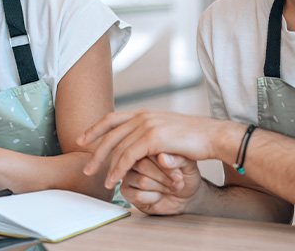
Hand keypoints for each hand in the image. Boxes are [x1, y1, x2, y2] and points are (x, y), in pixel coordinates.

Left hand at [78, 109, 223, 188]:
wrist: (212, 136)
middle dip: (95, 151)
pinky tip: (114, 180)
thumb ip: (149, 131)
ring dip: (107, 166)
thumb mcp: (166, 129)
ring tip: (101, 182)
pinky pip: (128, 156)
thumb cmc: (193, 137)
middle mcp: (142, 116)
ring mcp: (147, 125)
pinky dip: (118, 170)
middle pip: (110, 133)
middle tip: (87, 167)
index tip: (82, 139)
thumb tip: (136, 139)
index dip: (94, 129)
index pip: (111, 118)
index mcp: (143, 112)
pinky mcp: (153, 138)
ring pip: (117, 147)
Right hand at [120, 153, 202, 214]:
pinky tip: (158, 195)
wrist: (185, 195)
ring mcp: (128, 173)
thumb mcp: (188, 164)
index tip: (179, 174)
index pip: (147, 149)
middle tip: (176, 181)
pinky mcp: (126, 190)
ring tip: (169, 187)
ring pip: (142, 181)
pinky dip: (154, 198)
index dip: (164, 164)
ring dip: (161, 188)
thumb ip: (177, 158)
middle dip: (164, 178)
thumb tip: (162, 158)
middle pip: (142, 165)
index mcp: (147, 143)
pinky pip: (137, 195)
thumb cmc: (184, 175)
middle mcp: (134, 157)